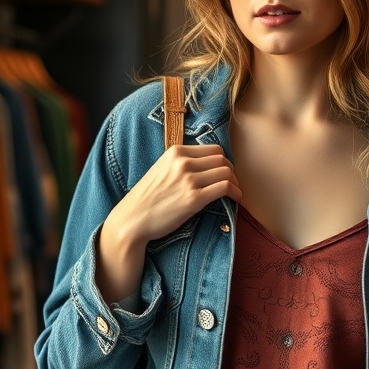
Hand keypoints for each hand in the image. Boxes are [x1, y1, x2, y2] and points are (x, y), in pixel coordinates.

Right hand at [96, 144, 241, 302]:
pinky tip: (235, 200)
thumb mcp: (161, 170)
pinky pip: (225, 188)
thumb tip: (205, 166)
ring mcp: (189, 180)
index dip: (223, 161)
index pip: (213, 149)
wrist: (132, 219)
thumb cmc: (147, 198)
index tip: (224, 172)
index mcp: (176, 152)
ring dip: (235, 183)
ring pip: (226, 172)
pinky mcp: (194, 199)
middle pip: (222, 159)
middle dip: (231, 172)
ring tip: (234, 193)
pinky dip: (235, 193)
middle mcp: (183, 162)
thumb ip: (180, 163)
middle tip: (232, 184)